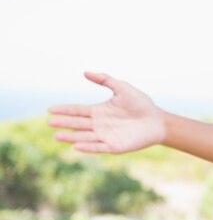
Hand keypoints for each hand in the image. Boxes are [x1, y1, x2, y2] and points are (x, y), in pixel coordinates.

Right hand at [48, 72, 165, 153]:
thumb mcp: (123, 88)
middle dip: (64, 123)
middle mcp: (100, 124)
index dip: (65, 110)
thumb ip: (105, 80)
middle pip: (78, 124)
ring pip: (84, 137)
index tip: (50, 109)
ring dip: (71, 137)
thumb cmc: (141, 104)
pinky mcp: (114, 146)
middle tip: (49, 122)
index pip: (78, 110)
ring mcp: (106, 136)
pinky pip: (98, 147)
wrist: (157, 121)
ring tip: (57, 136)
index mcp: (100, 111)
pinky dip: (87, 147)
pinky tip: (76, 146)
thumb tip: (85, 72)